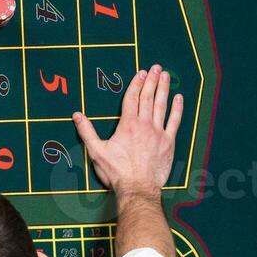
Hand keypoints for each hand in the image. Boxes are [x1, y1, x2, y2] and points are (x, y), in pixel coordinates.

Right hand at [73, 65, 182, 203]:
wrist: (137, 188)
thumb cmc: (116, 172)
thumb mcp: (96, 151)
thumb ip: (86, 132)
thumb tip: (77, 115)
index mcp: (127, 125)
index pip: (131, 99)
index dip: (136, 84)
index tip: (141, 73)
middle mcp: (144, 125)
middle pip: (148, 98)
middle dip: (151, 81)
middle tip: (156, 68)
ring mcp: (158, 133)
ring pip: (161, 106)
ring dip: (164, 89)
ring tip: (166, 76)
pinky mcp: (168, 142)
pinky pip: (175, 122)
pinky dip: (177, 109)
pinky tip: (179, 98)